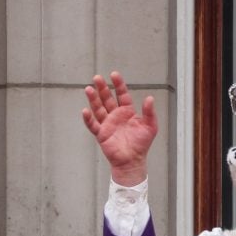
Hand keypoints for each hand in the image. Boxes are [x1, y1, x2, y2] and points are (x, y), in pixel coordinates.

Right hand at [82, 71, 156, 185]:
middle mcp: (116, 115)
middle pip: (107, 99)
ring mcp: (107, 124)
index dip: (118, 85)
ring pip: (98, 108)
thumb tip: (150, 98)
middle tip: (97, 77)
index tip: (114, 75)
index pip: (122, 95)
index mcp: (127, 112)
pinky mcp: (101, 134)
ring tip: (89, 89)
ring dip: (93, 99)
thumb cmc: (142, 144)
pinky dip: (88, 118)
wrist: (133, 161)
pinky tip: (85, 110)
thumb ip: (149, 112)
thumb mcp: (150, 126)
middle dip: (102, 88)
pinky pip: (93, 125)